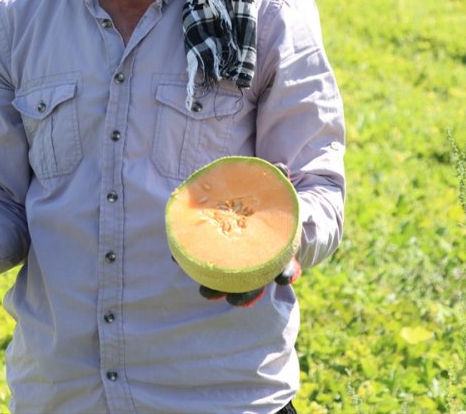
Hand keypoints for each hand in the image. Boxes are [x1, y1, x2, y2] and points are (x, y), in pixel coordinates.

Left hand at [198, 162, 299, 306]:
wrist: (258, 210)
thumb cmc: (269, 204)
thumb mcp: (276, 192)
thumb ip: (278, 180)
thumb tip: (281, 165)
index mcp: (280, 250)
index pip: (287, 266)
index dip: (286, 273)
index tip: (284, 278)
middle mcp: (261, 263)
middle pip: (256, 284)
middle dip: (246, 293)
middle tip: (234, 300)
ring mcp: (241, 265)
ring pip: (232, 283)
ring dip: (219, 289)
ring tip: (206, 292)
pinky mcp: (219, 256)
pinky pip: (208, 265)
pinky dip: (194, 262)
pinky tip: (178, 258)